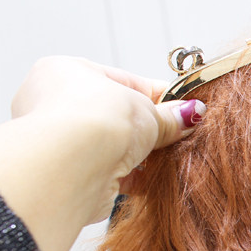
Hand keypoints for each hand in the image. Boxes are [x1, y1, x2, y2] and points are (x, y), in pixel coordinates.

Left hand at [0, 56, 205, 250]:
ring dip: (145, 154)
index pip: (124, 81)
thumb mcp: (147, 109)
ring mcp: (66, 144)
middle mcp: (60, 106)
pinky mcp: (76, 177)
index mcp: (69, 72)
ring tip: (174, 157)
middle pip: (121, 117)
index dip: (159, 96)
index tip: (186, 108)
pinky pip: (115, 174)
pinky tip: (159, 177)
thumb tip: (191, 114)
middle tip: (182, 134)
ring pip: (118, 147)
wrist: (71, 166)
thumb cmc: (97, 119)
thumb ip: (170, 115)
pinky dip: (137, 177)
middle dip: (151, 129)